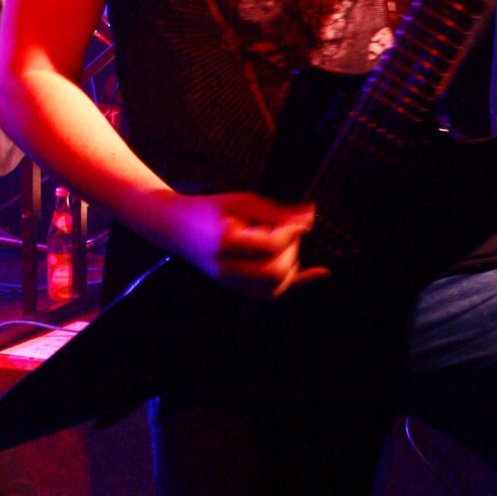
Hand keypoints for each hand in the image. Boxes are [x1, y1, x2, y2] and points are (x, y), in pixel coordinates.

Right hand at [156, 190, 326, 297]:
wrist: (176, 227)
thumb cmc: (211, 209)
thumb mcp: (242, 202)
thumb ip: (275, 212)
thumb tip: (309, 217)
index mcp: (225, 242)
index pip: (270, 246)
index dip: (293, 232)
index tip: (303, 220)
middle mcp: (225, 267)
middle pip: (273, 272)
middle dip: (292, 251)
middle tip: (292, 232)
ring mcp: (228, 281)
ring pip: (273, 289)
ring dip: (292, 268)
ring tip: (289, 246)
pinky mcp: (234, 287)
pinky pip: (269, 293)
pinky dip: (293, 282)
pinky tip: (320, 273)